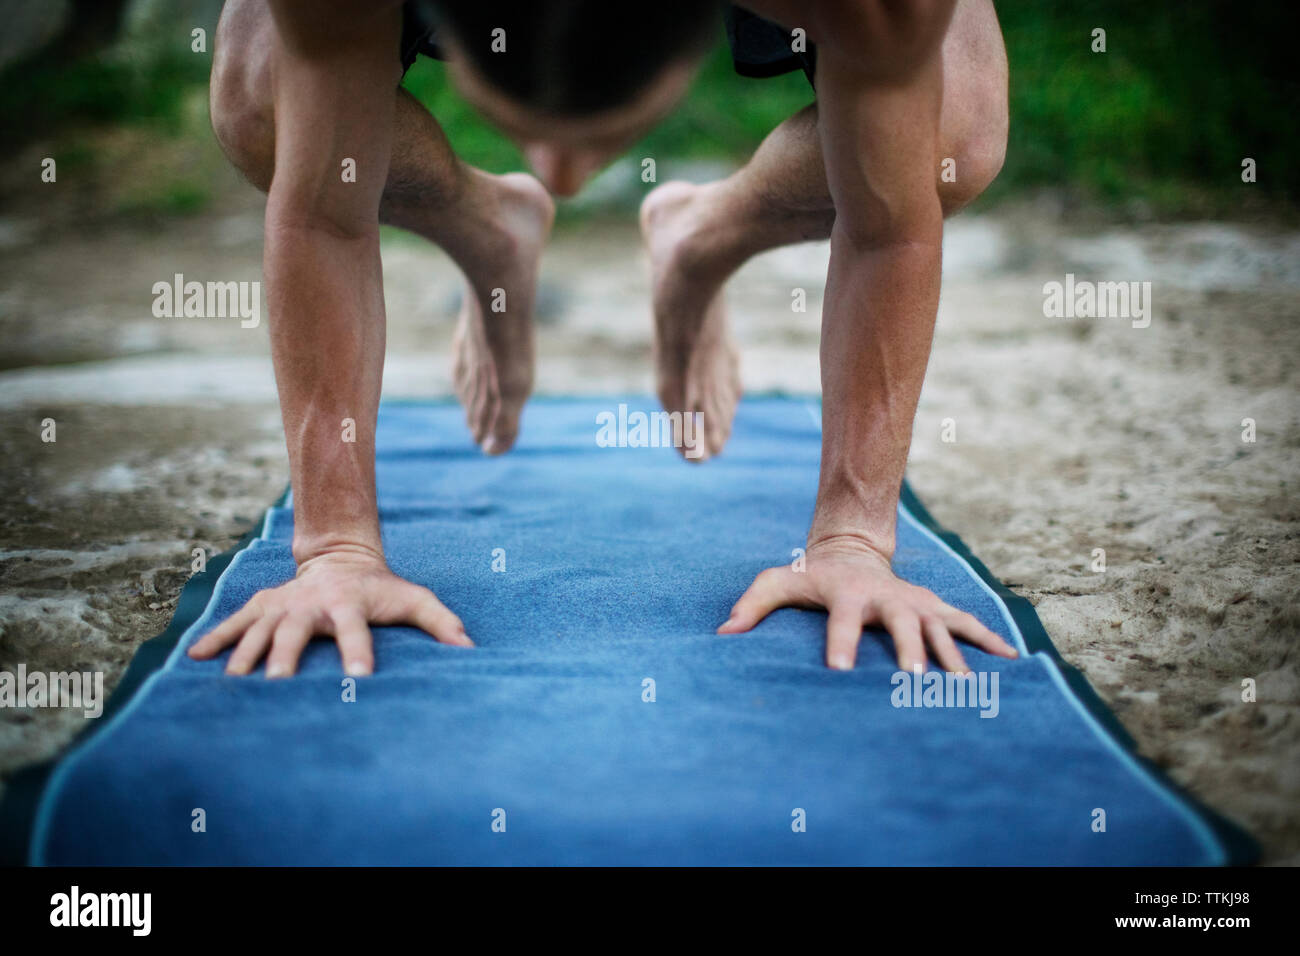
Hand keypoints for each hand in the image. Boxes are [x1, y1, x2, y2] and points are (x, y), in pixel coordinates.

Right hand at [187, 550, 471, 677]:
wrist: (341, 556)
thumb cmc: (381, 589)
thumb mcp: (412, 598)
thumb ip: (440, 622)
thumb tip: (469, 649)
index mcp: (347, 605)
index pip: (355, 631)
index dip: (358, 653)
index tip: (360, 679)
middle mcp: (310, 604)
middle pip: (294, 632)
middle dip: (284, 656)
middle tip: (275, 685)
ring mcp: (281, 604)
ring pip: (257, 629)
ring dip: (243, 654)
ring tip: (232, 684)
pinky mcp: (262, 605)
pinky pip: (232, 623)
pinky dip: (213, 639)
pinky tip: (193, 660)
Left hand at [717, 539, 1017, 671]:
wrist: (851, 551)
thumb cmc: (810, 576)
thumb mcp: (779, 581)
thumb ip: (753, 604)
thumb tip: (723, 633)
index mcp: (848, 595)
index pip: (842, 621)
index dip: (841, 643)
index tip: (839, 670)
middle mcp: (887, 598)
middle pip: (901, 626)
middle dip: (909, 650)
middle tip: (916, 678)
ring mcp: (915, 602)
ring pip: (939, 628)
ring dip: (954, 655)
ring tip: (966, 687)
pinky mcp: (934, 607)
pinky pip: (966, 623)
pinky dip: (989, 639)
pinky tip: (1012, 661)